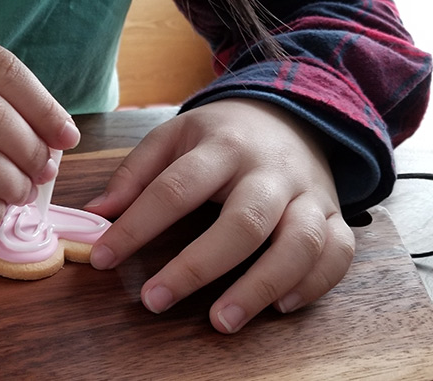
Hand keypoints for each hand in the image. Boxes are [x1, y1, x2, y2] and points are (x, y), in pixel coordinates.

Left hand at [87, 98, 353, 333]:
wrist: (292, 112)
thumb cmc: (223, 133)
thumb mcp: (174, 136)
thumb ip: (135, 173)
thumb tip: (96, 214)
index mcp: (222, 146)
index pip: (175, 188)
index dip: (136, 227)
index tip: (103, 259)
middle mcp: (270, 171)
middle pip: (243, 222)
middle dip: (197, 266)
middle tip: (155, 301)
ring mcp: (309, 193)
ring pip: (299, 243)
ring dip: (261, 286)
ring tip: (221, 321)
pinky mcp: (336, 214)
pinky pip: (337, 253)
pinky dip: (313, 284)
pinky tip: (278, 307)